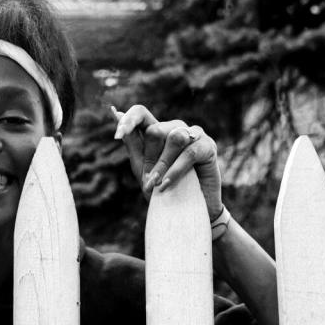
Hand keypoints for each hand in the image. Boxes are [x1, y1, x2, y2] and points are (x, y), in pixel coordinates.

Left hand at [112, 105, 221, 219]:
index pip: (141, 113)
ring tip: (157, 184)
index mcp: (157, 130)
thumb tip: (116, 113)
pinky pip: (189, 152)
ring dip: (163, 165)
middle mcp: (175, 127)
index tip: (117, 134)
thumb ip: (132, 141)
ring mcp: (194, 134)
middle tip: (149, 180)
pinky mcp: (208, 146)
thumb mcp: (142, 166)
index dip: (129, 120)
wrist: (185, 212)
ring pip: (174, 138)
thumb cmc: (162, 188)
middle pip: (156, 129)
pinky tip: (167, 185)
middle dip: (149, 158)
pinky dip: (175, 171)